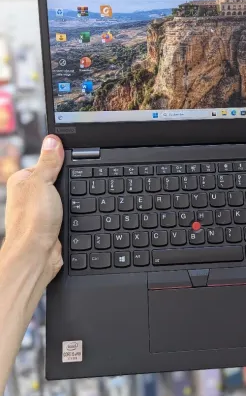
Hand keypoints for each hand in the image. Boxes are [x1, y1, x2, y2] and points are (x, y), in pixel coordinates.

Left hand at [4, 135, 64, 283]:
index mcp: (22, 180)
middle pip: (58, 179)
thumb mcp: (42, 182)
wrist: (36, 255)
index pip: (47, 163)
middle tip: (69, 189)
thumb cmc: (32, 221)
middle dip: (68, 184)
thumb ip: (49, 161)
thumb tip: (53, 140)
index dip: (61, 163)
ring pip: (66, 197)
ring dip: (71, 200)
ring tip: (69, 204)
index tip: (72, 164)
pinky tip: (73, 214)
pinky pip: (68, 211)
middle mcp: (30, 195)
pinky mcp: (53, 222)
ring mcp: (41, 209)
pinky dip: (73, 212)